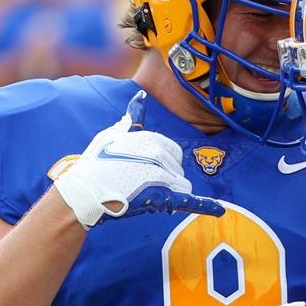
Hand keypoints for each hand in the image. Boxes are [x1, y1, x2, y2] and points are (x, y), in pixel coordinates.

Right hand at [53, 95, 223, 227]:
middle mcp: (160, 155)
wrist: (86, 190)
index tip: (140, 168)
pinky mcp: (161, 198)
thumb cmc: (97, 162)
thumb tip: (140, 95)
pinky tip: (219, 210)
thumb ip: (133, 115)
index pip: (172, 152)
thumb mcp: (114, 133)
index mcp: (152, 138)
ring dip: (167, 192)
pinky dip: (206, 206)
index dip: (160, 162)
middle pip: (177, 169)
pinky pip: (189, 201)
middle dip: (165, 177)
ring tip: (142, 193)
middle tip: (138, 181)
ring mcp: (161, 176)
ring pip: (180, 185)